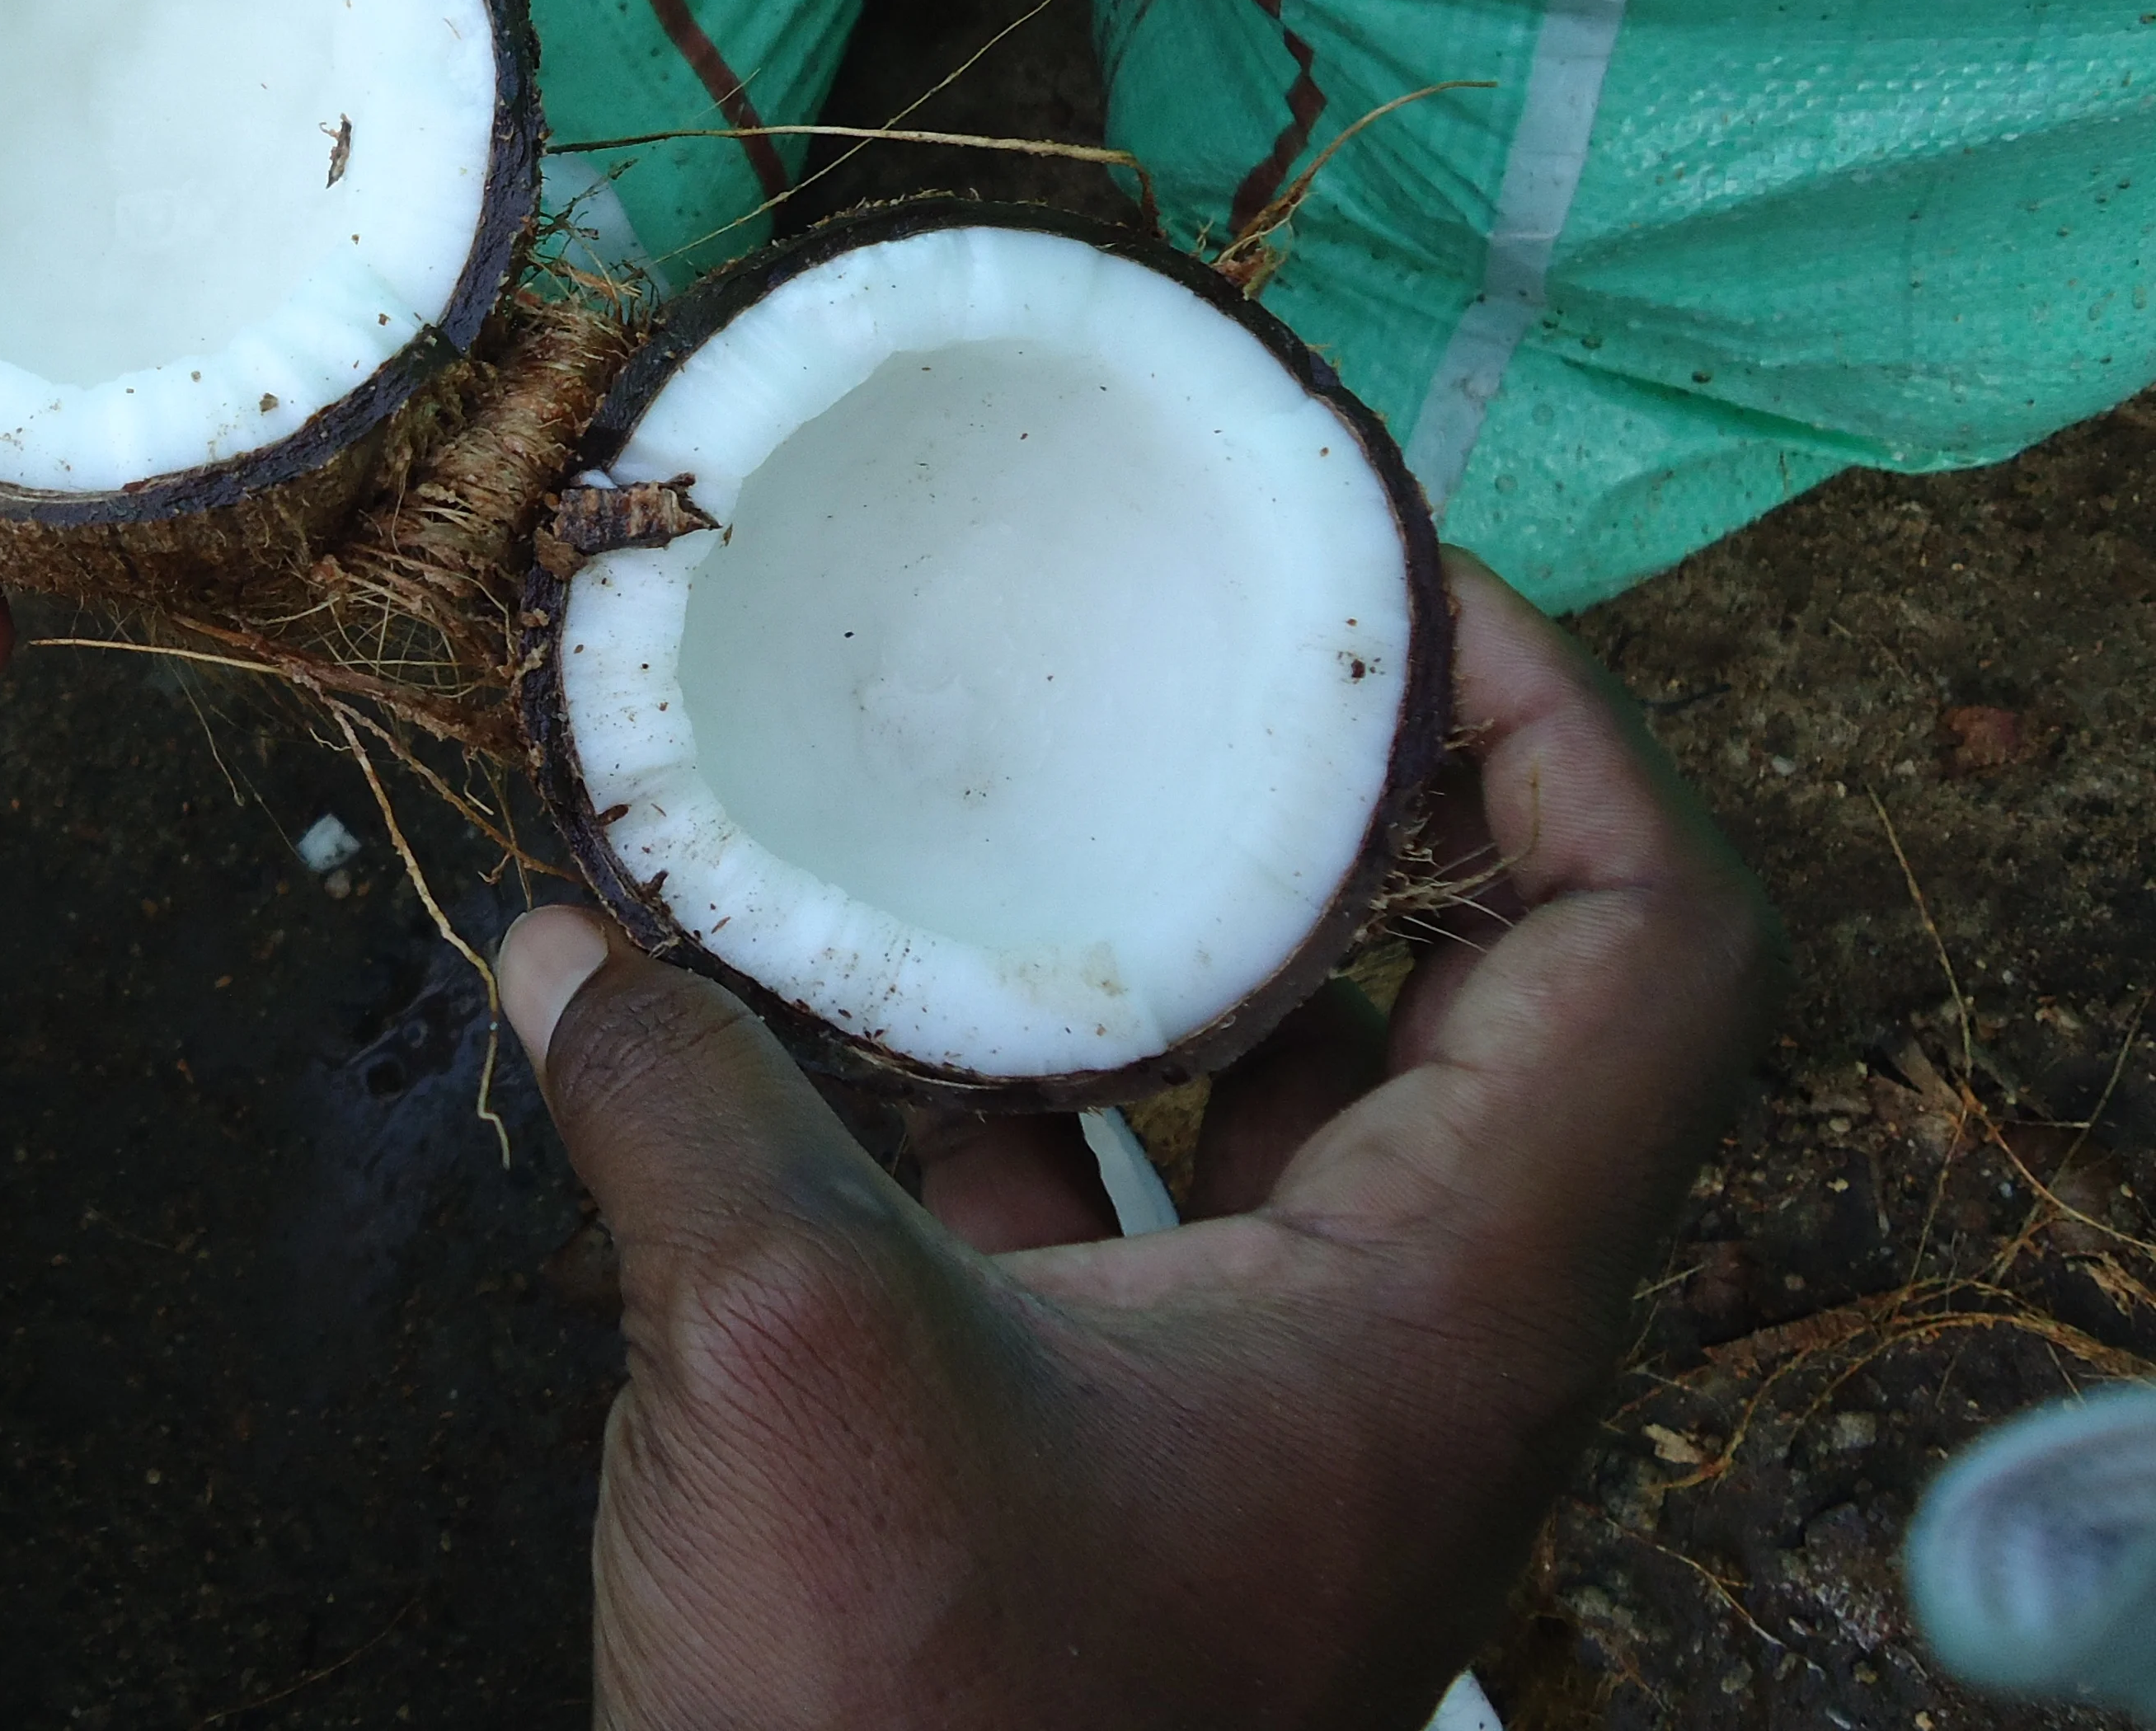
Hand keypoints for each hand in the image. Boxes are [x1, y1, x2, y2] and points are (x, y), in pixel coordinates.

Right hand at [497, 554, 1781, 1728]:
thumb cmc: (915, 1730)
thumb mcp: (781, 1360)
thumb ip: (684, 1104)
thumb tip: (571, 941)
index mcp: (1450, 1305)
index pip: (1640, 945)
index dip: (1561, 730)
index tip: (1392, 593)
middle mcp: (1413, 1346)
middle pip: (1478, 1001)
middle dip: (1340, 812)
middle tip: (1192, 659)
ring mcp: (1281, 1416)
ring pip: (1287, 1112)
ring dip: (1161, 956)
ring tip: (1011, 804)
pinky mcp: (1143, 1468)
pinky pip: (1134, 1219)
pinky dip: (1027, 1106)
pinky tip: (853, 1035)